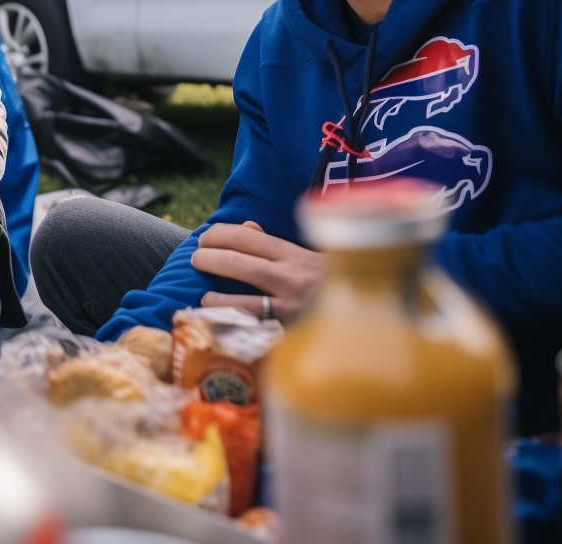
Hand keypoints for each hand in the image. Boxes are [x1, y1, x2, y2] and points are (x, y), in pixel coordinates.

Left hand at [191, 221, 326, 323]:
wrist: (366, 316)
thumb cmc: (329, 283)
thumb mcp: (308, 257)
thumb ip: (275, 243)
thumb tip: (247, 226)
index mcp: (294, 255)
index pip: (248, 237)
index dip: (220, 234)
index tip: (204, 238)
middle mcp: (292, 279)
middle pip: (238, 263)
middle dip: (209, 259)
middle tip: (195, 259)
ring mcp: (290, 309)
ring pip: (241, 301)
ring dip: (215, 298)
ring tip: (204, 297)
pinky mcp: (289, 335)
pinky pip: (255, 332)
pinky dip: (233, 328)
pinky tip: (220, 325)